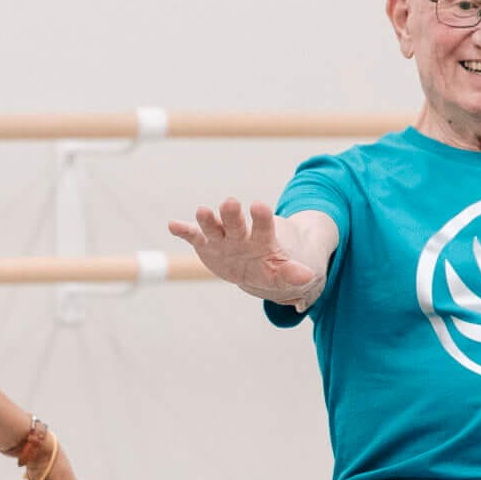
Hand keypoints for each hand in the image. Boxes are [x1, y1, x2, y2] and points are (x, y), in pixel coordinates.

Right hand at [168, 199, 320, 306]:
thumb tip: (307, 276)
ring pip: (214, 226)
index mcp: (262, 238)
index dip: (260, 217)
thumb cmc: (273, 267)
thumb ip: (292, 274)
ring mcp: (222, 239)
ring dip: (208, 219)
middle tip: (231, 203)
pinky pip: (194, 237)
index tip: (259, 205)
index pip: (262, 226)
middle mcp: (240, 234)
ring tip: (202, 211)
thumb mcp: (284, 274)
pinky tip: (173, 225)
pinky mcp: (206, 245)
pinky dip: (184, 231)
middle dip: (232, 214)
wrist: (257, 267)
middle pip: (235, 222)